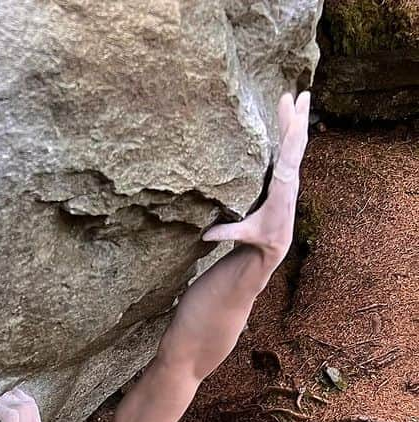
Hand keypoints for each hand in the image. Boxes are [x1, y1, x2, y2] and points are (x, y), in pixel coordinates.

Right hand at [203, 91, 309, 258]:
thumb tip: (205, 234)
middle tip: (298, 96)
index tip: (295, 121)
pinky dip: (292, 129)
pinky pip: (292, 147)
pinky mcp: (288, 173)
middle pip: (296, 145)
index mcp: (281, 191)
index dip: (291, 142)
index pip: (288, 163)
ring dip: (297, 118)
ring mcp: (291, 174)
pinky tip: (291, 115)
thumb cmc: (261, 238)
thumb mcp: (244, 236)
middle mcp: (290, 179)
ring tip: (300, 95)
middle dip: (296, 120)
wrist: (277, 243)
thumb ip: (227, 233)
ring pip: (296, 142)